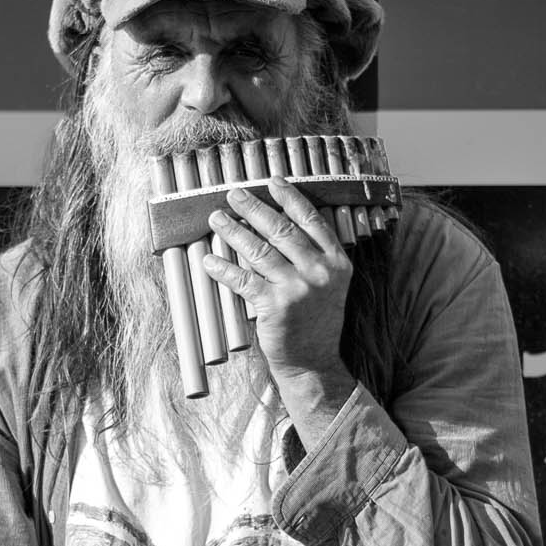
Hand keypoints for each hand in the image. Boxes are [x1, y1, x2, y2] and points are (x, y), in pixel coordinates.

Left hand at [200, 176, 353, 381]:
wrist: (314, 363)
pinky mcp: (275, 307)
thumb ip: (314, 256)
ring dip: (233, 231)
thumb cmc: (316, 322)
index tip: (271, 182)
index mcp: (336, 262)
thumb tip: (278, 223)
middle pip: (281, 229)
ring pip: (259, 250)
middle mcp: (320, 272)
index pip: (310, 220)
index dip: (289, 198)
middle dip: (254, 208)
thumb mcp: (328, 286)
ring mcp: (298, 289)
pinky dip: (223, 268)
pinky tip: (208, 259)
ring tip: (216, 218)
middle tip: (234, 194)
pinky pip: (243, 280)